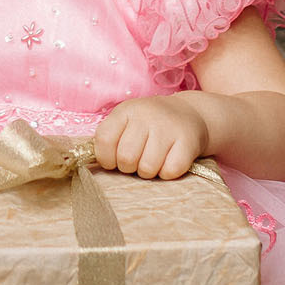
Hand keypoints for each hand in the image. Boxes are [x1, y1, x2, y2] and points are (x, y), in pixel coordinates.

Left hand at [93, 97, 209, 179]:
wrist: (190, 113)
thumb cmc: (150, 124)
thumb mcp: (126, 121)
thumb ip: (110, 138)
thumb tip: (94, 163)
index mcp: (126, 111)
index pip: (104, 139)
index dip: (105, 158)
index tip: (113, 160)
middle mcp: (147, 116)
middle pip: (126, 158)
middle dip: (128, 167)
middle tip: (136, 161)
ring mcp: (168, 128)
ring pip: (147, 168)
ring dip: (147, 172)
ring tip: (152, 161)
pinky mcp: (188, 142)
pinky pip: (170, 171)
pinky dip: (166, 173)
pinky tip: (168, 161)